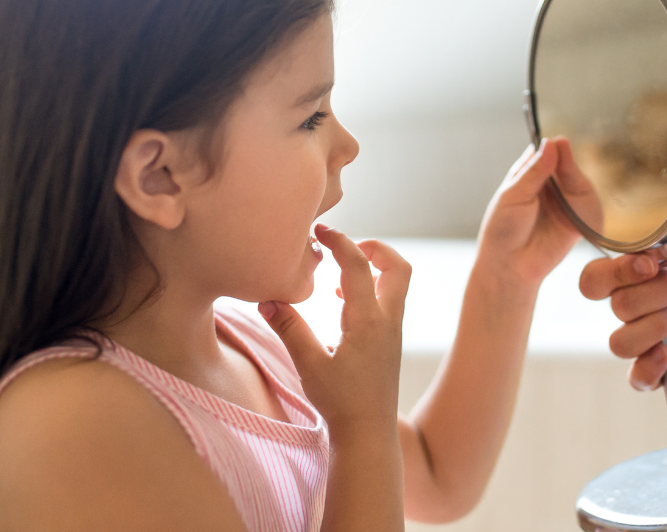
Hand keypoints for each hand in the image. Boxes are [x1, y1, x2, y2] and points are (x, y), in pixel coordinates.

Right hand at [258, 224, 409, 433]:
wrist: (369, 435)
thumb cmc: (341, 403)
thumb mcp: (309, 364)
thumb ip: (290, 328)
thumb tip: (268, 299)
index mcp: (369, 320)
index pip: (359, 265)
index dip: (340, 241)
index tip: (319, 230)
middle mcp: (388, 321)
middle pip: (398, 267)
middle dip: (375, 248)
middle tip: (345, 246)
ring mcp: (392, 333)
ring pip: (395, 285)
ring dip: (372, 270)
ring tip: (337, 275)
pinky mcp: (390, 344)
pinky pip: (387, 303)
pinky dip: (370, 291)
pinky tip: (342, 304)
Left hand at [476, 136, 594, 286]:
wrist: (510, 266)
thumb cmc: (502, 229)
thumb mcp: (514, 195)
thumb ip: (534, 171)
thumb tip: (551, 143)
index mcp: (528, 174)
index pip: (544, 151)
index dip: (552, 145)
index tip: (556, 141)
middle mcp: (549, 185)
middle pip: (564, 163)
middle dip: (566, 158)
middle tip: (564, 151)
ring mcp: (565, 201)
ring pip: (578, 180)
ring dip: (576, 174)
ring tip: (569, 172)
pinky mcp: (578, 219)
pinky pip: (589, 203)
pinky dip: (589, 195)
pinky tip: (582, 191)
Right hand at [579, 206, 666, 389]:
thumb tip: (651, 229)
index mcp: (628, 267)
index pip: (592, 280)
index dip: (616, 274)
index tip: (652, 263)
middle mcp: (635, 298)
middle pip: (616, 308)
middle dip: (651, 295)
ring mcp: (652, 328)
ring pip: (620, 344)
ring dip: (651, 328)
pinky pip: (639, 379)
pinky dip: (646, 372)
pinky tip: (666, 356)